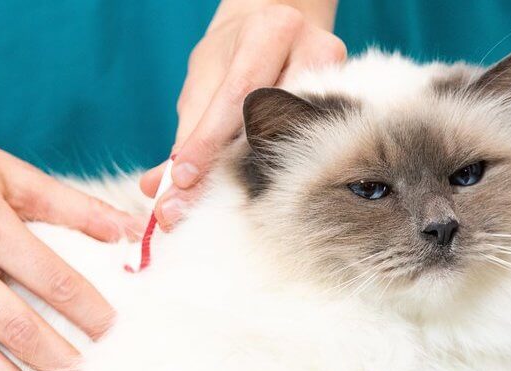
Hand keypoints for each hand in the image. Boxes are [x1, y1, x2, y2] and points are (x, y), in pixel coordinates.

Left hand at [139, 0, 345, 229]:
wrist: (280, 26)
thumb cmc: (236, 56)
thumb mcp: (205, 81)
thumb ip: (186, 133)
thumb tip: (157, 185)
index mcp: (269, 30)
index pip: (236, 94)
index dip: (208, 141)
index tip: (182, 179)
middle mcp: (312, 48)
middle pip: (272, 120)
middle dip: (230, 167)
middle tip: (195, 204)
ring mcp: (340, 77)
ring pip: (298, 138)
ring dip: (261, 175)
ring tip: (230, 204)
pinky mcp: (354, 101)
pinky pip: (316, 146)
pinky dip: (287, 172)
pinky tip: (268, 194)